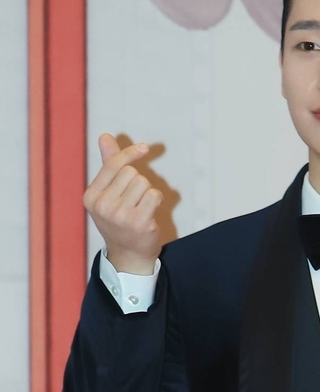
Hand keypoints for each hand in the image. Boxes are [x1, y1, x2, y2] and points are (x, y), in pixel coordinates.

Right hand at [83, 132, 162, 273]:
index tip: (144, 148)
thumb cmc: (119, 221)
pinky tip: (150, 212)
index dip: (130, 154)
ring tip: (141, 207)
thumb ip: (108, 165)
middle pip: (131, 172)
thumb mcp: (107, 194)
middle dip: (138, 182)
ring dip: (147, 192)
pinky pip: (154, 195)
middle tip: (134, 201)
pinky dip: (157, 200)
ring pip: (143, 183)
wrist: (129, 255)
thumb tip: (104, 136)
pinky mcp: (139, 222)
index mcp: (91, 196)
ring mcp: (120, 215)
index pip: (112, 164)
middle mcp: (103, 205)